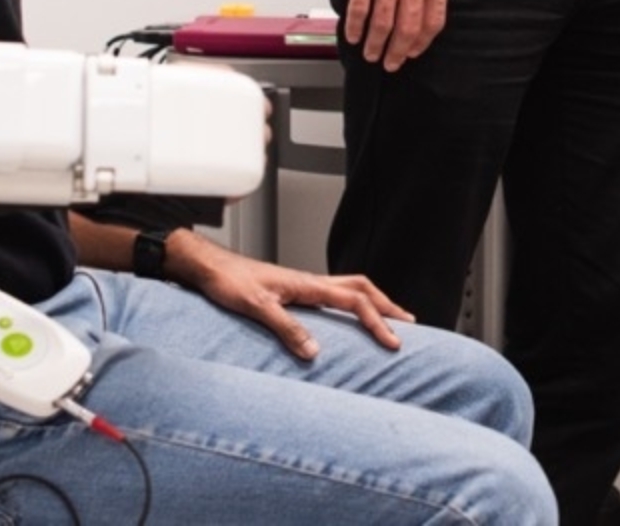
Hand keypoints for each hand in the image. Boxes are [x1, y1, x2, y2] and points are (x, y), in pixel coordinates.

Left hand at [177, 233, 411, 359]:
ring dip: (374, 302)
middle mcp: (311, 282)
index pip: (354, 300)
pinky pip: (335, 295)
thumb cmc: (229, 282)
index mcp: (307, 284)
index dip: (377, 321)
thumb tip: (314, 351)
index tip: (393, 342)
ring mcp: (305, 286)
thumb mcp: (257, 307)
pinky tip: (351, 317)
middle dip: (387, 306)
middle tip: (409, 324)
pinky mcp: (296, 292)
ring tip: (389, 319)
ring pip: (351, 287)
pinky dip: (354, 304)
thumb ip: (287, 327)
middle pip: (362, 287)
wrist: (210, 267)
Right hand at [343, 0, 449, 70]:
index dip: (420, 43)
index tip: (413, 51)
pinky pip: (359, 8)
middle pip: (406, 30)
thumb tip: (423, 4)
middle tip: (390, 63)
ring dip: (374, 44)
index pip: (432, 23)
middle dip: (397, 53)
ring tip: (370, 53)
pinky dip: (354, 26)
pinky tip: (352, 34)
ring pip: (381, 25)